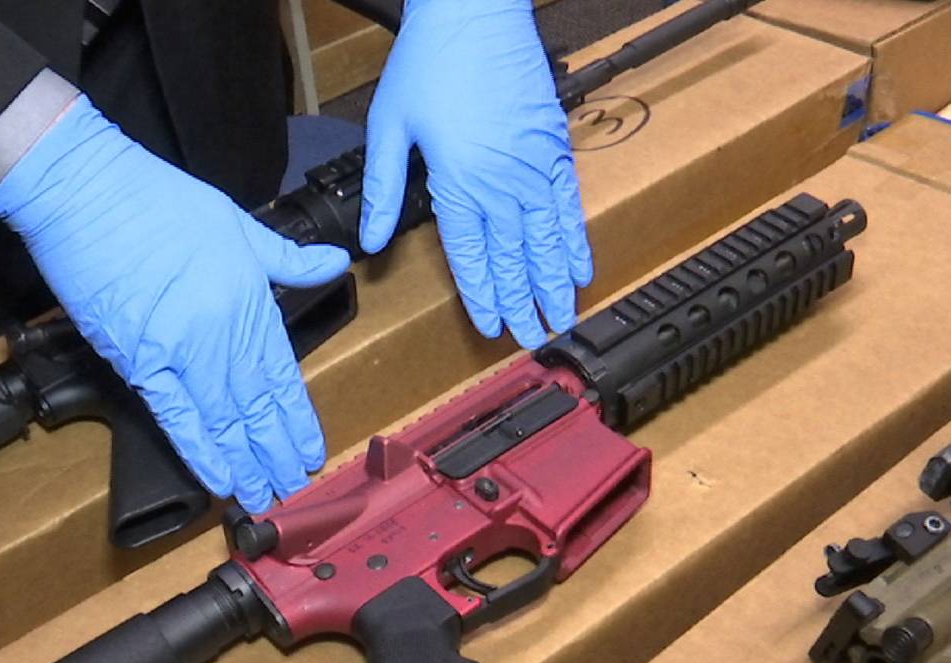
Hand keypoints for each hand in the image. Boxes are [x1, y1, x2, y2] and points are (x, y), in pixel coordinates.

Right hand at [0, 99, 349, 512]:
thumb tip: (335, 261)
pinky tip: (218, 479)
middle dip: (275, 451)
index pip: (282, 374)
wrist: (87, 192)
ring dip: (245, 462)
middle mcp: (223, 332)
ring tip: (262, 496)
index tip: (311, 450)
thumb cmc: (156, 200)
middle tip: (292, 489)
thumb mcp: (237, 222)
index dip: (297, 418)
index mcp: (250, 300)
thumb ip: (287, 257)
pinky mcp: (138, 360)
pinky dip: (199, 451)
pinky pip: (175, 416)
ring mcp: (181, 350)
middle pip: (256, 405)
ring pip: (224, 420)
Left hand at [361, 0, 592, 348]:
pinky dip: (575, 240)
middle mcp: (502, 182)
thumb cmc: (430, 62)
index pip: (471, 256)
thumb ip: (382, 188)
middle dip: (525, 303)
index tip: (490, 328)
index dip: (482, 296)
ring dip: (555, 283)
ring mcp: (535, 166)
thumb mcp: (390, 125)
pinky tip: (581, 267)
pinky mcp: (555, 147)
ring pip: (548, 240)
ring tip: (563, 319)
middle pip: (515, 258)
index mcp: (459, 182)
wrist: (476, 12)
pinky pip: (569, 206)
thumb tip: (369, 240)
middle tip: (534, 340)